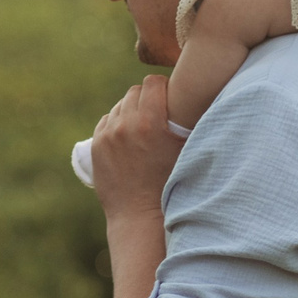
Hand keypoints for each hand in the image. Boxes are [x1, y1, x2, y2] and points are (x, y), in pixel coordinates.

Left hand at [90, 74, 181, 217]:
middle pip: (135, 91)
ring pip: (120, 105)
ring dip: (131, 110)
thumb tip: (201, 99)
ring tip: (143, 126)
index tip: (170, 96)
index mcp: (149, 122)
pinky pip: (107, 120)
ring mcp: (108, 135)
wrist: (140, 215)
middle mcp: (126, 125)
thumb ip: (189, 123)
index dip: (164, 86)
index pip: (153, 82)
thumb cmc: (170, 184)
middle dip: (147, 97)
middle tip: (158, 111)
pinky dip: (117, 123)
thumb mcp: (186, 151)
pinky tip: (128, 135)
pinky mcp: (96, 145)